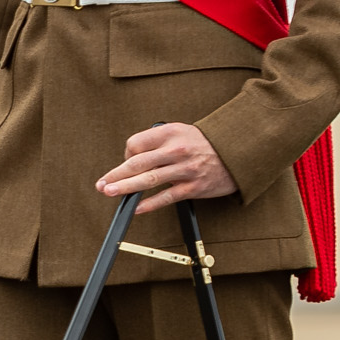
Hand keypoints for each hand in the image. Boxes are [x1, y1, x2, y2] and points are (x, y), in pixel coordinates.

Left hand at [98, 121, 234, 215]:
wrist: (238, 151)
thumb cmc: (204, 143)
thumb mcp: (180, 131)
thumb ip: (156, 141)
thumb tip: (131, 158)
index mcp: (170, 133)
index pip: (136, 143)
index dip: (126, 154)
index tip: (125, 162)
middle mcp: (176, 150)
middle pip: (137, 163)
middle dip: (115, 175)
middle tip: (101, 184)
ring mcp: (185, 169)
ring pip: (148, 180)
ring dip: (125, 188)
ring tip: (110, 192)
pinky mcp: (193, 187)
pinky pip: (166, 197)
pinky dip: (149, 204)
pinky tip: (136, 208)